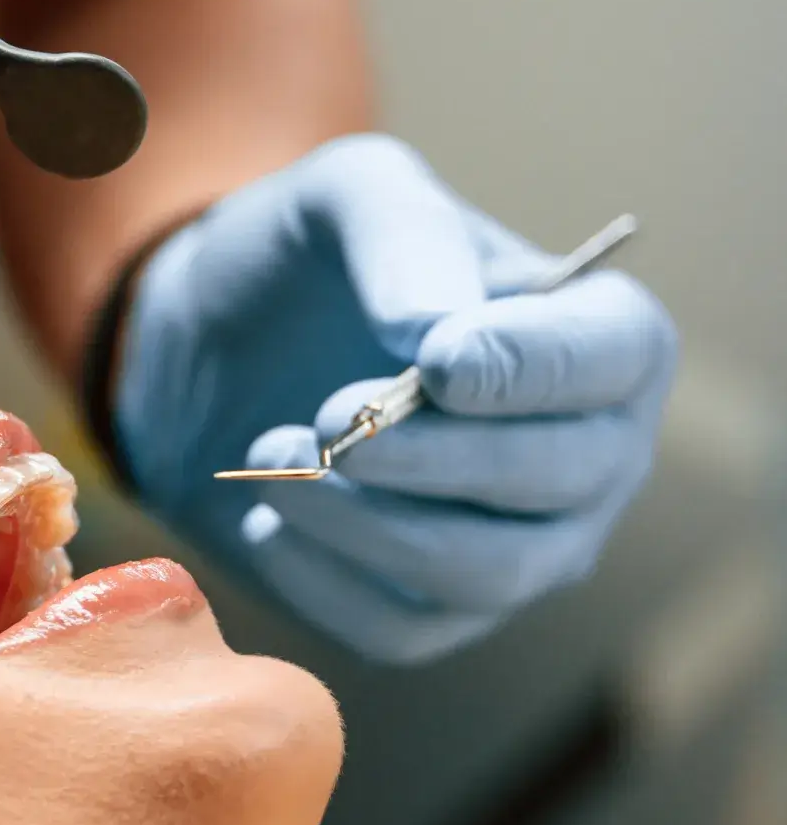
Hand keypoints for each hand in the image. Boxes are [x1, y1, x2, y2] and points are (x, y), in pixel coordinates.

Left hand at [111, 135, 677, 662]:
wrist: (206, 348)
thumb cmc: (304, 261)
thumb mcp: (344, 195)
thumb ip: (402, 234)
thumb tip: (437, 333)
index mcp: (594, 334)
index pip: (617, 358)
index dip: (533, 368)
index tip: (436, 360)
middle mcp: (587, 452)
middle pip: (557, 479)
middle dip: (434, 453)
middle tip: (329, 414)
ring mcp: (519, 545)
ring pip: (481, 571)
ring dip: (366, 520)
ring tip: (277, 448)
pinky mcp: (433, 611)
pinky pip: (398, 628)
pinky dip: (319, 576)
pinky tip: (265, 514)